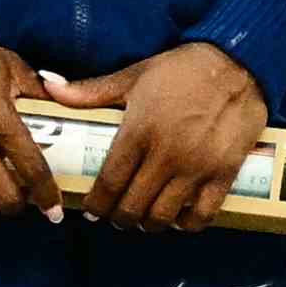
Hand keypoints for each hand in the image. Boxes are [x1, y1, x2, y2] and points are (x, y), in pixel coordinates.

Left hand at [43, 41, 273, 230]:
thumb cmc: (181, 69)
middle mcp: (165, 154)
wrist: (237, 62)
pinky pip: (203, 214)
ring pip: (163, 215)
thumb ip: (91, 90)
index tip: (91, 211)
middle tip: (117, 216)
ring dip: (149, 224)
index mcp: (139, 130)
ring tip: (144, 219)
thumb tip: (48, 84)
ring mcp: (196, 167)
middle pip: (133, 206)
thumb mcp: (134, 76)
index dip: (96, 204)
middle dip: (119, 218)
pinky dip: (187, 224)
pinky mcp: (223, 173)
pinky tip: (179, 220)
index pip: (109, 182)